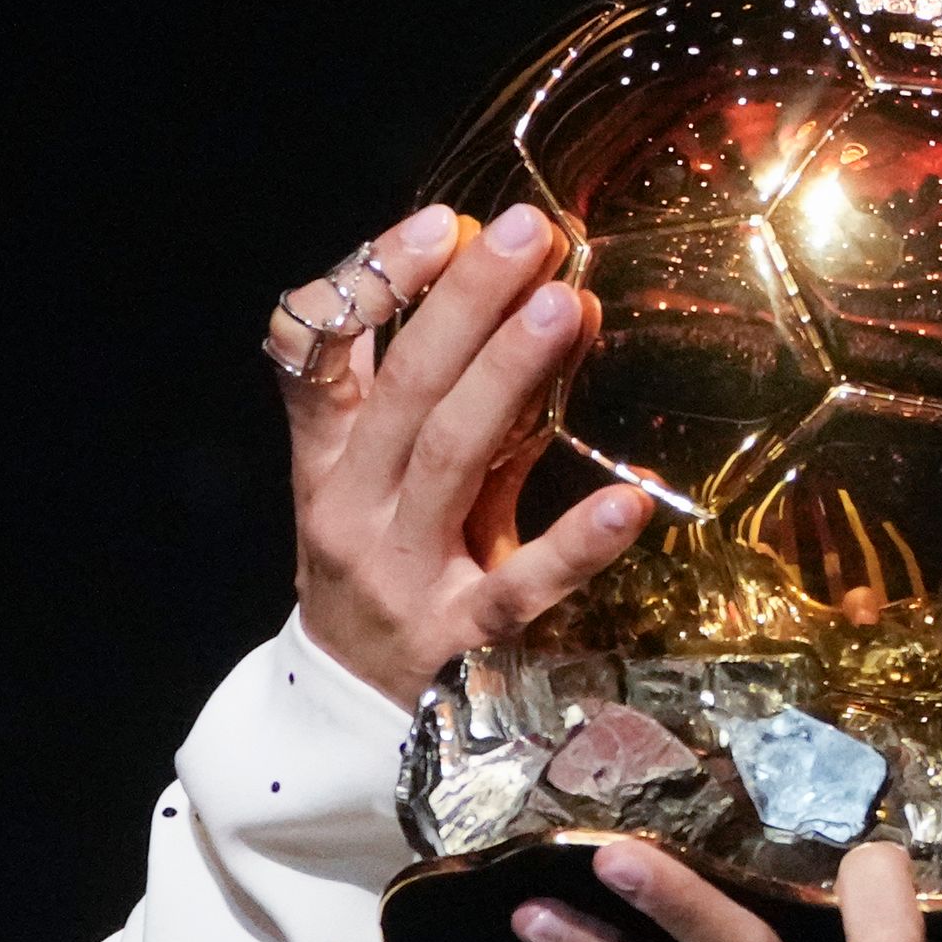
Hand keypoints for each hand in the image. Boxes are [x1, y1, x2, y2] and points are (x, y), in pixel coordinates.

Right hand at [275, 201, 648, 707]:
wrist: (348, 718)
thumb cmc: (388, 569)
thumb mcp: (391, 482)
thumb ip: (448, 399)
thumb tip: (531, 292)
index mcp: (328, 459)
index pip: (312, 351)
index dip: (372, 282)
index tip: (445, 223)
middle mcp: (352, 509)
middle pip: (404, 388)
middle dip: (465, 303)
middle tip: (532, 233)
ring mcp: (404, 575)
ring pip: (450, 460)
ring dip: (507, 378)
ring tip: (565, 308)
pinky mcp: (460, 642)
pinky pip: (520, 587)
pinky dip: (573, 545)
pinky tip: (628, 505)